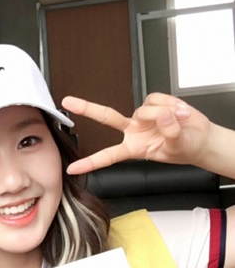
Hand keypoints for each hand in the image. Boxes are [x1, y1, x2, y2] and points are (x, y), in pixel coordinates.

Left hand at [61, 92, 212, 173]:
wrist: (200, 138)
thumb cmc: (185, 148)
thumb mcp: (177, 147)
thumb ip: (170, 133)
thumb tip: (164, 116)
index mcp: (133, 148)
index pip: (107, 156)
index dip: (90, 162)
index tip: (72, 169)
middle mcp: (133, 131)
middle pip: (107, 117)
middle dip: (87, 108)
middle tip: (68, 102)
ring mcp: (142, 116)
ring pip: (145, 108)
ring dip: (165, 113)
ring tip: (181, 120)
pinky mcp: (153, 103)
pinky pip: (158, 99)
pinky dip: (172, 104)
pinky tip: (180, 111)